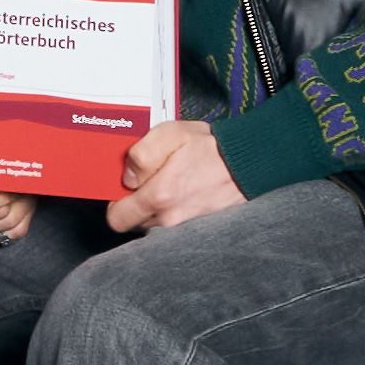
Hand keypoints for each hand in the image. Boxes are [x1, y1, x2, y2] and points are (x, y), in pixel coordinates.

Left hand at [105, 116, 244, 235]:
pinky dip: (171, 214)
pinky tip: (182, 195)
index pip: (117, 218)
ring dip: (154, 210)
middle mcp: (170, 219)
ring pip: (153, 226)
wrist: (248, 163)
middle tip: (147, 185)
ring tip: (169, 187)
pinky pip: (172, 227)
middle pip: (134, 223)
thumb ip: (141, 154)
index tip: (126, 189)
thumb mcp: (170, 134)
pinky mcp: (198, 230)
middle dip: (134, 206)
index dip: (116, 202)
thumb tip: (128, 177)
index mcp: (159, 196)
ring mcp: (185, 229)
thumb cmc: (210, 148)